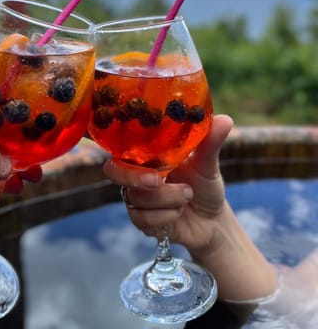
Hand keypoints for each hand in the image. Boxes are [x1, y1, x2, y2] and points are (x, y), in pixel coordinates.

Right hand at [103, 114, 232, 254]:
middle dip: (135, 177)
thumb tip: (225, 119)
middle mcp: (135, 174)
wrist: (212, 221)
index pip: (120, 145)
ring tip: (188, 194)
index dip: (119, 144)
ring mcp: (136, 198)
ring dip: (167, 198)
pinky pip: (143, 218)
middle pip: (114, 171)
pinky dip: (166, 216)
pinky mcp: (141, 220)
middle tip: (159, 179)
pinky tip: (179, 212)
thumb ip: (210, 142)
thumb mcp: (208, 163)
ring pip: (135, 197)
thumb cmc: (205, 185)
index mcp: (146, 154)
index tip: (138, 146)